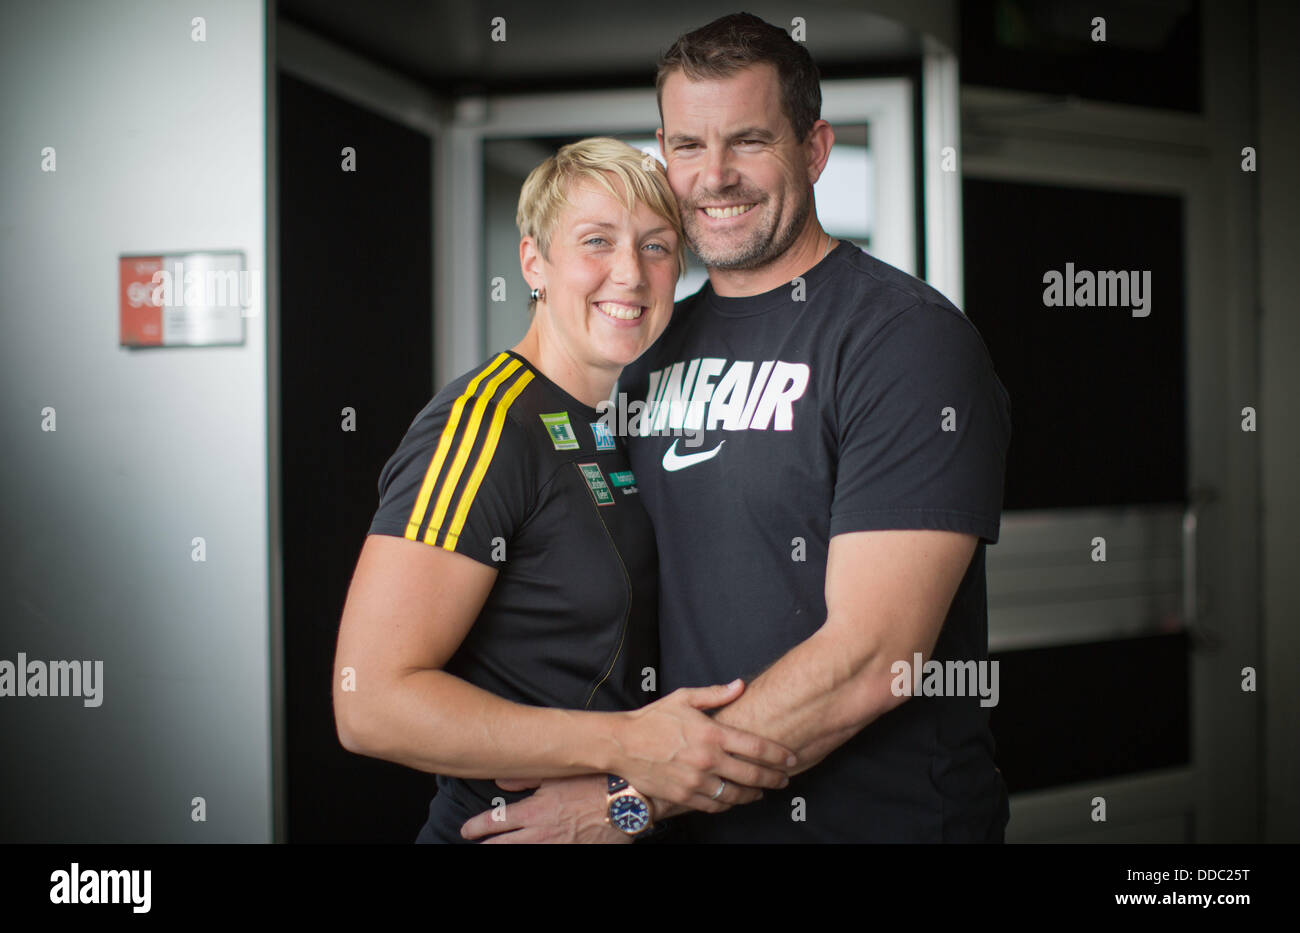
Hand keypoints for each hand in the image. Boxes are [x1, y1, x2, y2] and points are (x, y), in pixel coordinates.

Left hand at [460, 775, 628, 843]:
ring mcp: (556, 847)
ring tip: (494, 850)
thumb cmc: (594, 783)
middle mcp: (541, 833)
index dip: (476, 827)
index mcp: (535, 811)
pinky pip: (546, 858)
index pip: (496, 822)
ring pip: (522, 854)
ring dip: (506, 851)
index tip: (467, 830)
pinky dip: (532, 855)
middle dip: (486, 846)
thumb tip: (501, 781)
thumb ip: (526, 777)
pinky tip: (529, 851)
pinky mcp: (571, 852)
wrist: (625, 802)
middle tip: (476, 845)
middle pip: (502, 845)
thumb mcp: (557, 774)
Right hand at [611, 679, 795, 812]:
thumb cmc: (653, 718)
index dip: (778, 755)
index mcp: (712, 733)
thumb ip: (715, 694)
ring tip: (761, 792)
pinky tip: (733, 798)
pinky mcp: (684, 796)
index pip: (756, 747)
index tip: (791, 759)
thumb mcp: (684, 698)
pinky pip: (714, 805)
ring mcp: (696, 781)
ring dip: (754, 794)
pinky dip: (728, 803)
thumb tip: (740, 685)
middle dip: (774, 778)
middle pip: (753, 774)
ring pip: (736, 794)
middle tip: (784, 779)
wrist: (622, 744)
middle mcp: (708, 759)